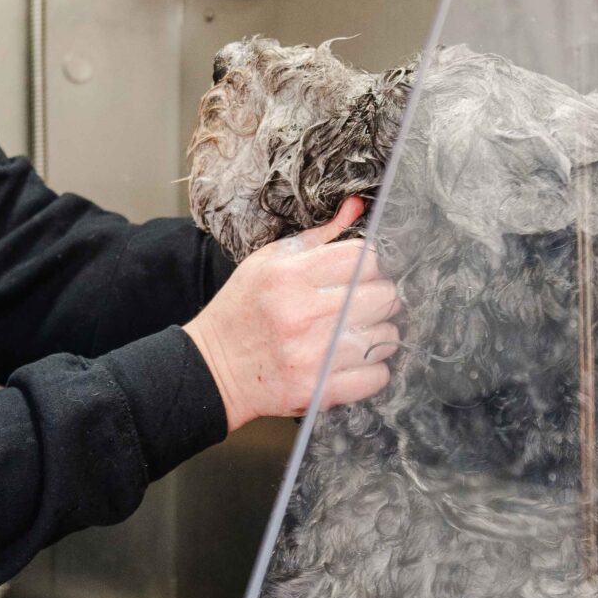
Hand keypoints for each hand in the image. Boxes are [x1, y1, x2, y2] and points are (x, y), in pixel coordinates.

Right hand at [183, 198, 399, 432]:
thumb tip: (357, 207)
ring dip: (378, 333)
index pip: (364, 258)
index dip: (371, 264)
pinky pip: (377, 375)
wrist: (212, 368)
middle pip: (383, 296)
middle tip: (362, 303)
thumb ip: (318, 236)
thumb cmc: (242, 309)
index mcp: (290, 276)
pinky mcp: (318, 389)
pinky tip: (354, 360)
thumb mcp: (268, 261)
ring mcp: (312, 355)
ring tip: (355, 332)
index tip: (362, 273)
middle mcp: (302, 314)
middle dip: (379, 297)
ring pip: (385, 336)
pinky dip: (373, 368)